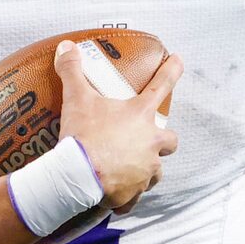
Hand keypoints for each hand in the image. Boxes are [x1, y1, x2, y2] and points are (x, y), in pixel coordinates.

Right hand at [56, 40, 180, 210]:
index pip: (162, 85)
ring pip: (156, 172)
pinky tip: (116, 195)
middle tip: (148, 142)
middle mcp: (150, 143)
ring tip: (130, 169)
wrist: (77, 176)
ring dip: (147, 169)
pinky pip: (135, 196)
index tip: (179, 60)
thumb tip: (65, 47)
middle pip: (171, 141)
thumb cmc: (83, 135)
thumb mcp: (76, 98)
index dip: (172, 70)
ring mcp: (145, 170)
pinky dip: (127, 196)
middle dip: (163, 142)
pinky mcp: (134, 193)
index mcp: (140, 116)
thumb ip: (73, 71)